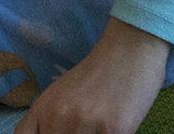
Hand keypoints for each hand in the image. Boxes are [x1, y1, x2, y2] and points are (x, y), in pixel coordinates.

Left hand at [14, 17, 169, 133]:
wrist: (130, 48)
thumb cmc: (97, 72)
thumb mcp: (60, 93)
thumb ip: (47, 119)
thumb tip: (48, 132)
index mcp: (43, 109)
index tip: (53, 132)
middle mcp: (59, 118)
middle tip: (84, 127)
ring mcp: (85, 125)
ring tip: (100, 125)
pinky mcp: (114, 131)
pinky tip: (115, 127)